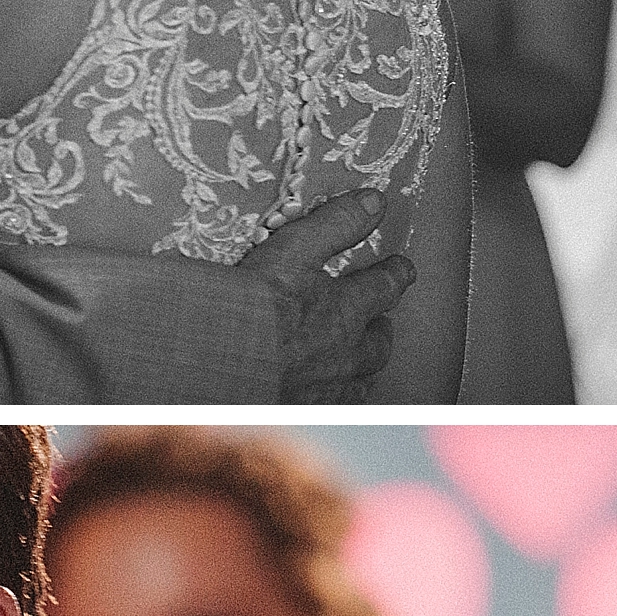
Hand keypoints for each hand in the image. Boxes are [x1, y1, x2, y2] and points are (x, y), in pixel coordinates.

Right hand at [245, 188, 414, 400]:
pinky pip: (332, 407)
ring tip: (359, 359)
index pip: (381, 284)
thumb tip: (372, 202)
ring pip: (359, 378)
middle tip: (384, 319)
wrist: (216, 367)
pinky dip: (335, 397)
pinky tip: (325, 396)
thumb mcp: (292, 250)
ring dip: (362, 365)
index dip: (393, 273)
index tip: (400, 267)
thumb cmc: (248, 312)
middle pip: (377, 341)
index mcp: (343, 309)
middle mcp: (343, 353)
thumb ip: (335, 224)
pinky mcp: (303, 413)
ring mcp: (325, 389)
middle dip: (382, 327)